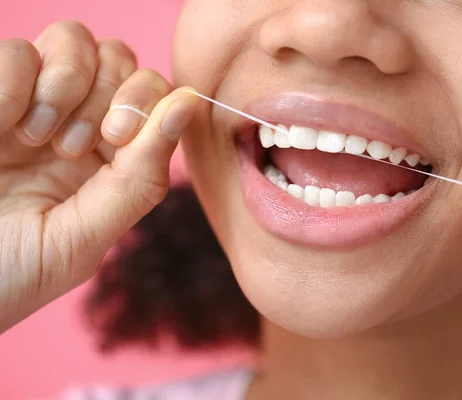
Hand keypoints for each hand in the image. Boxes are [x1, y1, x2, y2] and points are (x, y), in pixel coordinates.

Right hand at [0, 21, 200, 331]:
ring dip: (64, 85)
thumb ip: (141, 178)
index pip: (157, 96)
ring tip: (34, 137)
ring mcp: (32, 104)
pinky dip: (12, 85)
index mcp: (112, 161)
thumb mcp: (83, 239)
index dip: (146, 101)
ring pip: (75, 39)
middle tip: (73, 145)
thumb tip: (191, 102)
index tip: (116, 137)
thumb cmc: (10, 275)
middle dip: (107, 93)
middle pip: (121, 58)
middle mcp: (78, 126)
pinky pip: (17, 52)